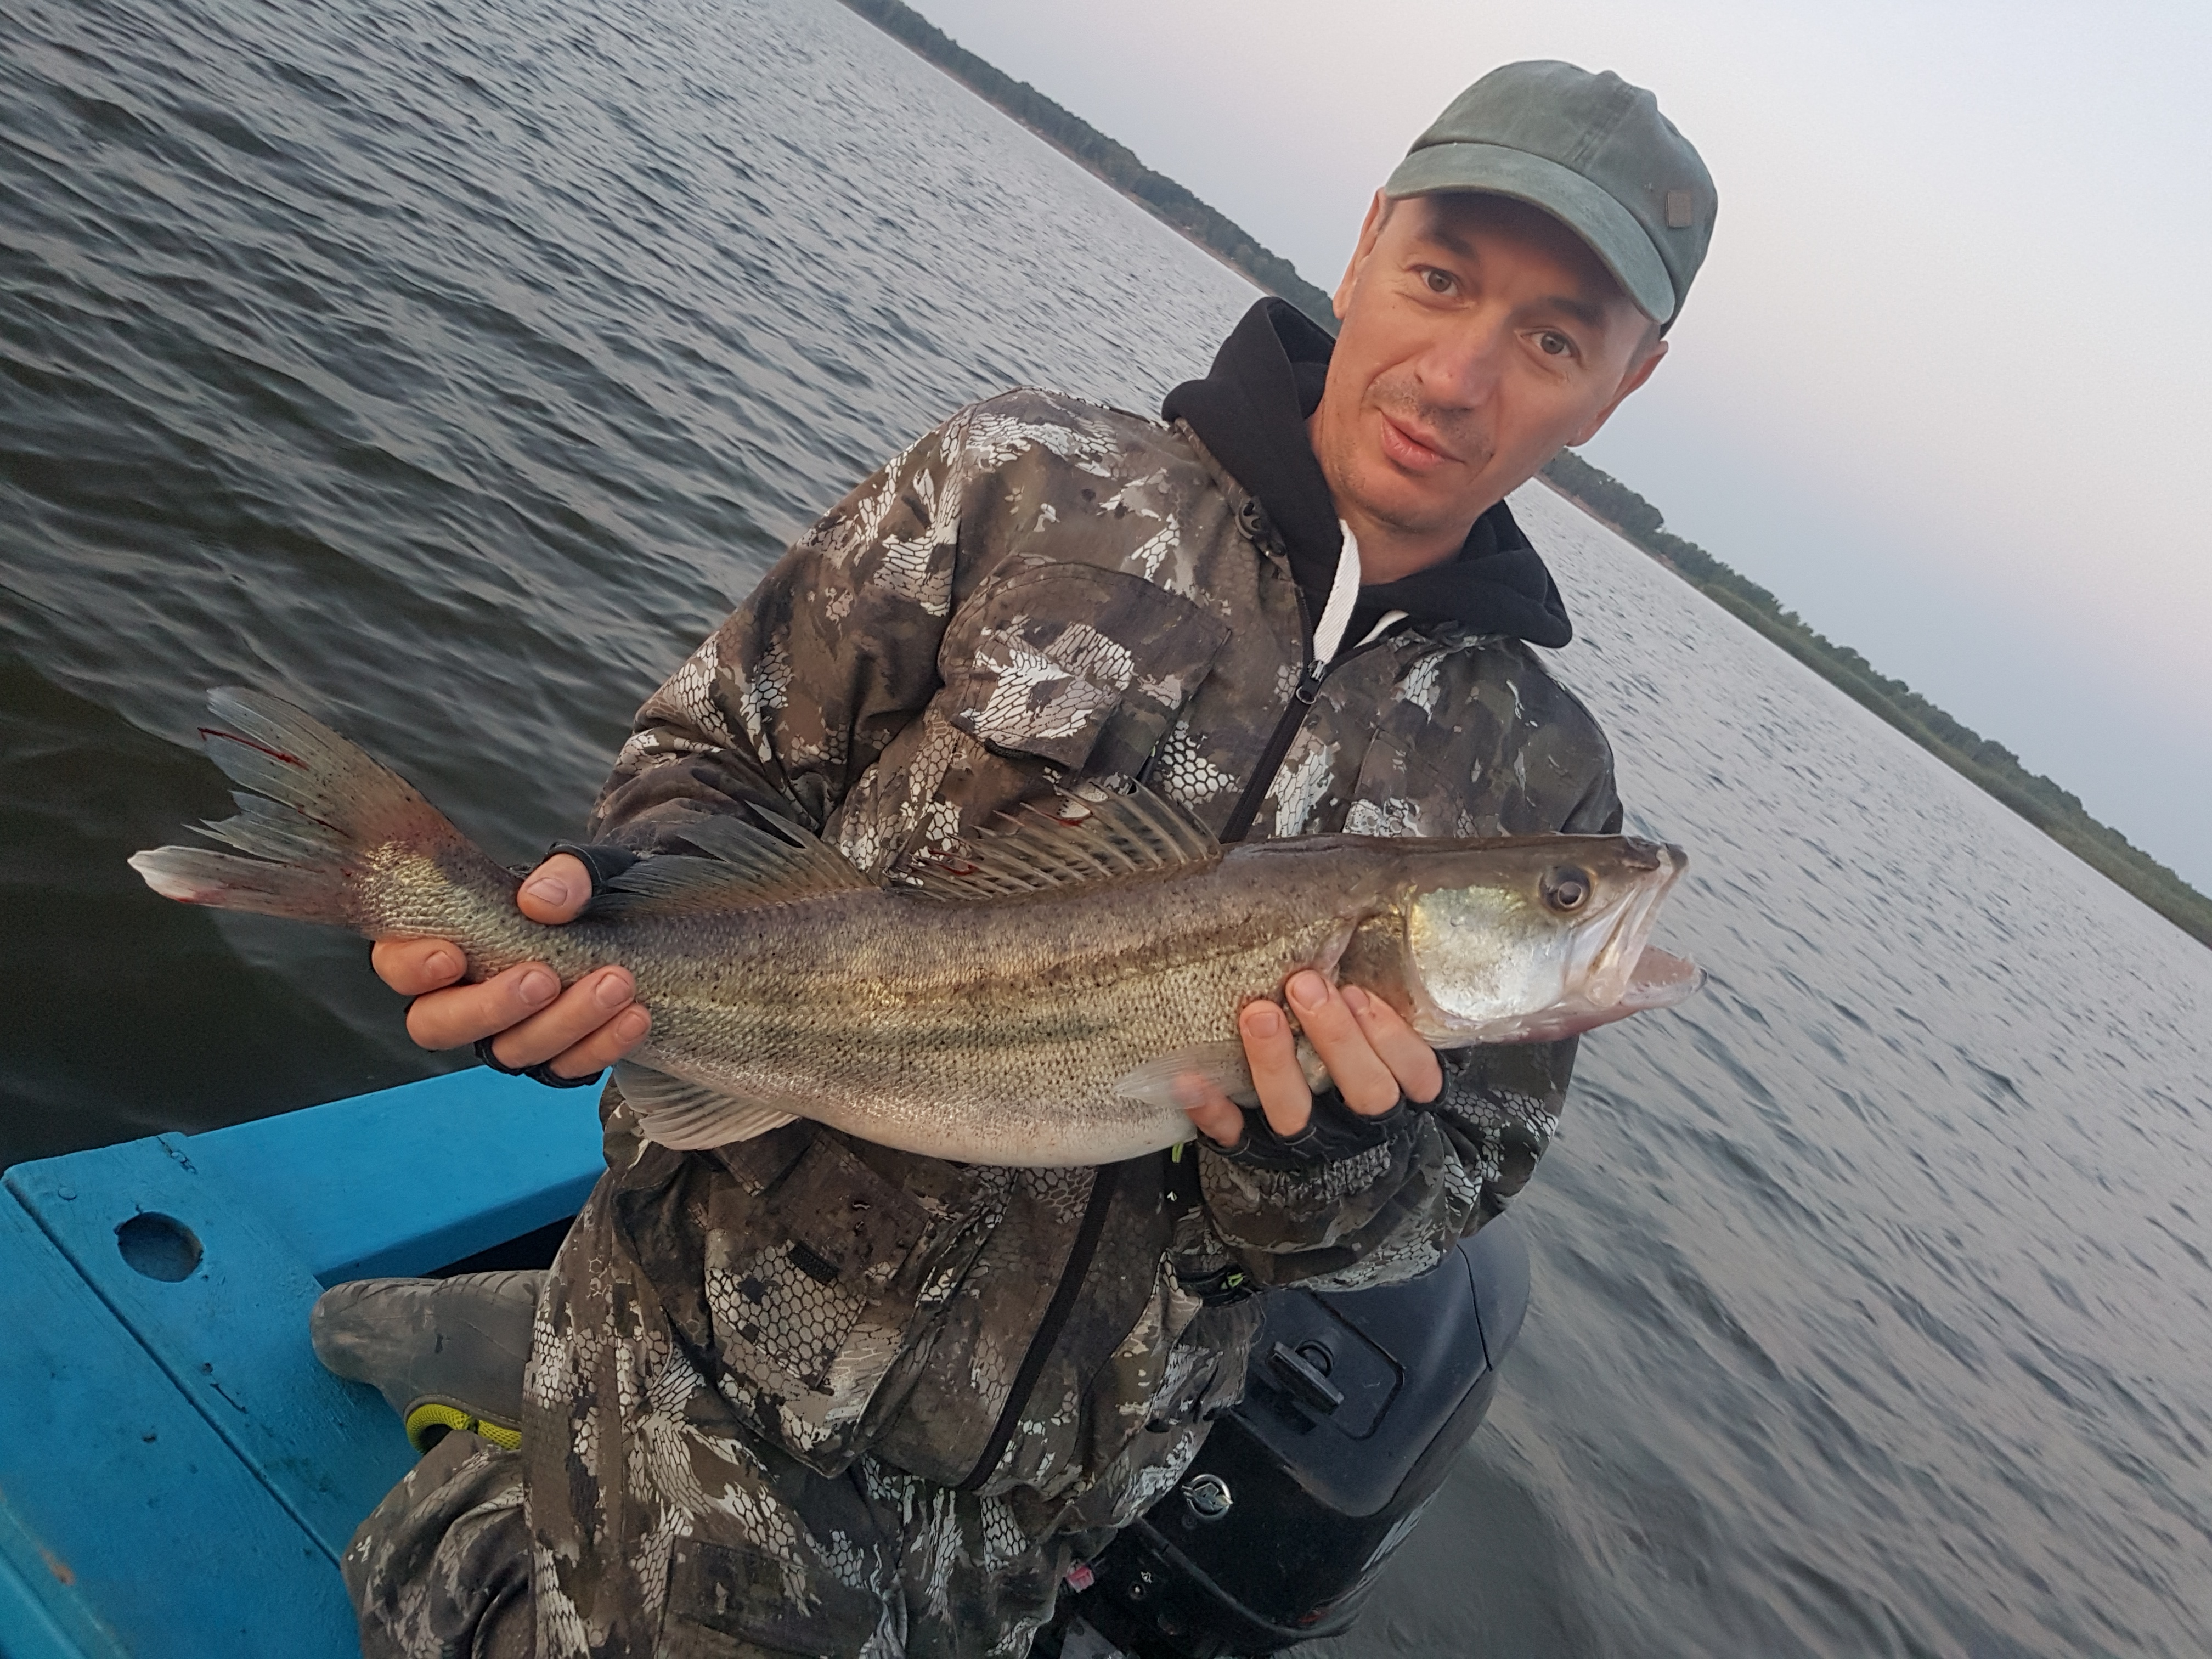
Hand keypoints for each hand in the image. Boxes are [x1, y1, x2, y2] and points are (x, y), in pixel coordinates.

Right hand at [369, 853, 650, 1080]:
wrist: (641, 923)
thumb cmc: (588, 893)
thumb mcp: (585, 868)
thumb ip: (565, 873)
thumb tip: (541, 902)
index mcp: (444, 940)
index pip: (397, 963)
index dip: (412, 966)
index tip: (453, 955)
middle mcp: (463, 995)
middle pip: (436, 1025)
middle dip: (488, 1007)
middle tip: (543, 978)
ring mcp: (507, 1032)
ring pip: (508, 1053)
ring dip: (564, 1022)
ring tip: (616, 983)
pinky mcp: (555, 1056)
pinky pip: (567, 1068)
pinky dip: (603, 1045)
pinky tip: (635, 1015)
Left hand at [1182, 970, 1443, 1149]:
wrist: (1334, 1172)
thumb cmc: (1356, 1082)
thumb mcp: (1383, 1055)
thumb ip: (1370, 1015)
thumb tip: (1346, 940)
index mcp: (1397, 1095)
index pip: (1413, 1072)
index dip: (1390, 1036)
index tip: (1358, 993)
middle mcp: (1357, 1126)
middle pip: (1364, 1091)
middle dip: (1336, 1035)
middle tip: (1305, 985)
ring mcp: (1308, 1145)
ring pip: (1296, 1115)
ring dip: (1275, 1063)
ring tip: (1257, 1015)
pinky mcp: (1257, 1155)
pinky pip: (1234, 1136)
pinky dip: (1212, 1109)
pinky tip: (1191, 1079)